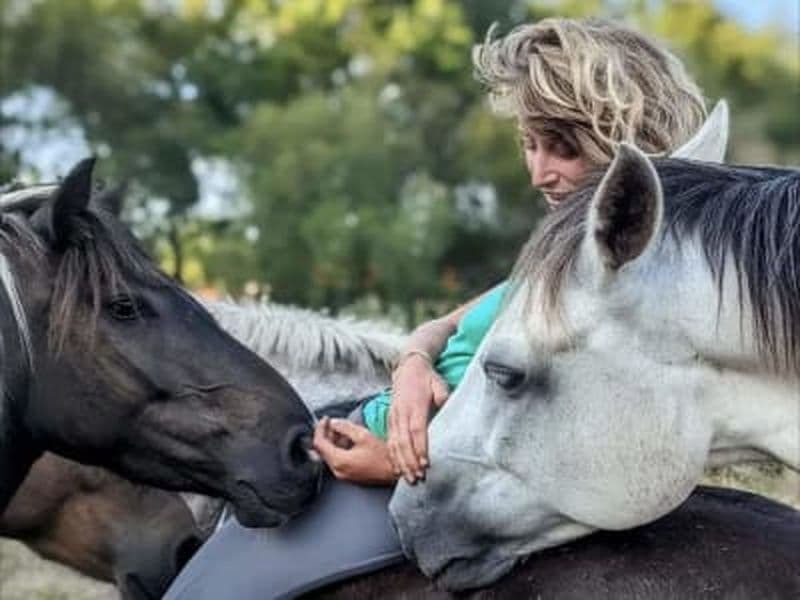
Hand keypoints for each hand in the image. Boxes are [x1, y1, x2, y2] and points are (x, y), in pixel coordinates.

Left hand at [312, 417, 396, 484]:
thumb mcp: (363, 435)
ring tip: (344, 430)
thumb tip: (334, 422)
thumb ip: (345, 427)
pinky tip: (350, 441)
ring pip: (330, 454)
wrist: (395, 472)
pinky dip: (340, 448)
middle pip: (323, 449)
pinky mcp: (349, 475)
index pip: (319, 443)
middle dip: (327, 434)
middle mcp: (337, 470)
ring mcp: (343, 474)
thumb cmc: (383, 456)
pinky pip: (338, 459)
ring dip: (334, 441)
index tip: (325, 420)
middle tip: (334, 423)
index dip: (320, 428)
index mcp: (339, 461)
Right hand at [387, 356, 448, 484]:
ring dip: (401, 462)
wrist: (408, 368)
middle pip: (404, 441)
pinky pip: (389, 441)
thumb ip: (443, 397)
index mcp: (415, 405)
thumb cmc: (427, 379)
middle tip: (417, 478)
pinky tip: (397, 468)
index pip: (417, 430)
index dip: (420, 448)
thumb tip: (447, 409)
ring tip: (408, 478)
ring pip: (394, 443)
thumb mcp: (439, 384)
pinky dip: (393, 456)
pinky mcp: (390, 419)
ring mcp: (394, 416)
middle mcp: (402, 413)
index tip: (425, 464)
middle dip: (410, 462)